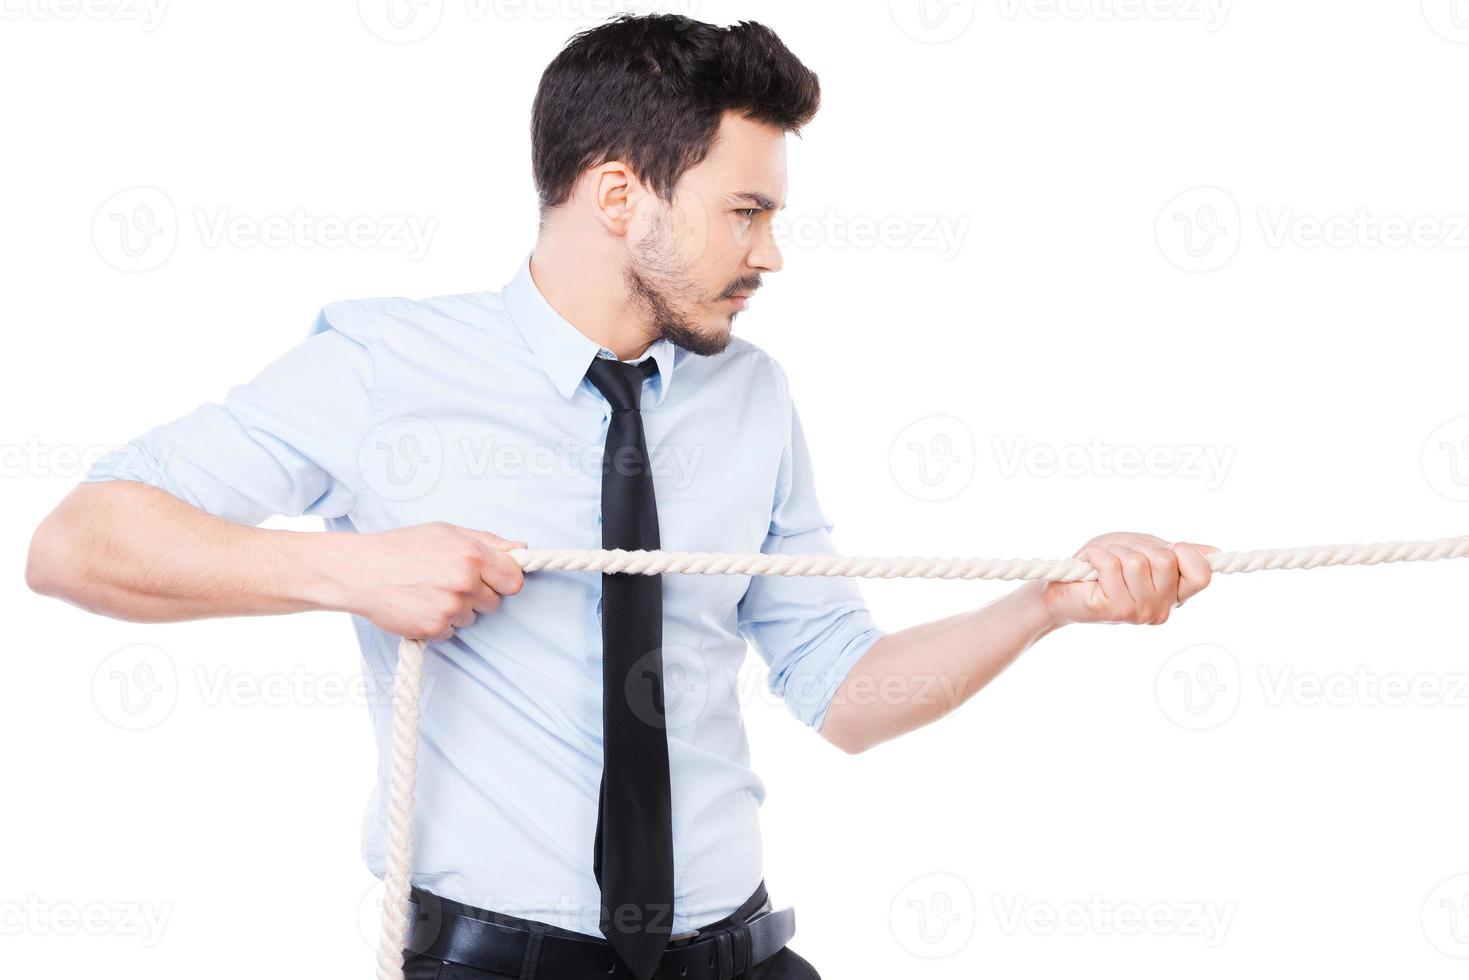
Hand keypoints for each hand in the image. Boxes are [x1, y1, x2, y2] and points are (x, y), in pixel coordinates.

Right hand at [323, 522, 526, 640]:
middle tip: (450, 581)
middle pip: (494, 602)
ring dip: (458, 609)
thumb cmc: (403, 547)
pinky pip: (451, 631)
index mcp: (472, 555)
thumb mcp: (447, 532)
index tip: (493, 578)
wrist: (360, 571)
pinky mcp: (434, 629)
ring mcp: (450, 608)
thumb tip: (521, 549)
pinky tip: (421, 605)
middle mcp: (464, 582)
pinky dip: (440, 623)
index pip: (514, 579)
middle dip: (478, 594)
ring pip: (472, 617)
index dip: (505, 579)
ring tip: (430, 591)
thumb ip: (489, 541)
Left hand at [1040, 531, 1216, 627]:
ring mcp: (1140, 613)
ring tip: (1102, 562)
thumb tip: (1214, 551)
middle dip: (1137, 545)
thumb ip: (1176, 552)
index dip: (1186, 552)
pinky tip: (1090, 565)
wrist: (1062, 588)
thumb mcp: (1143, 550)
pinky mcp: (1116, 610)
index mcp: (1175, 594)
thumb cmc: (1103, 565)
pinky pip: (1111, 564)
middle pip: (1165, 559)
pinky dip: (1096, 555)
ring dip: (1114, 550)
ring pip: (1136, 561)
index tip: (1166, 548)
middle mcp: (1162, 608)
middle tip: (1119, 554)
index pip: (1202, 574)